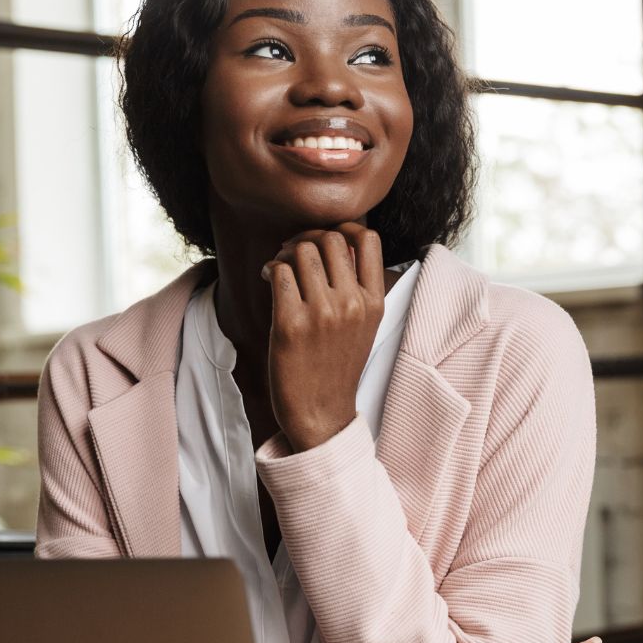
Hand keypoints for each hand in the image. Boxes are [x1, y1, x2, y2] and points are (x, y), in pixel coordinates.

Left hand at [261, 222, 385, 451]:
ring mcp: (322, 314)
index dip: (343, 228)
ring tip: (279, 268)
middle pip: (330, 238)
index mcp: (373, 302)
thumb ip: (356, 287)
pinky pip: (278, 272)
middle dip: (307, 238)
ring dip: (285, 252)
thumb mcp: (363, 326)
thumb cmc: (336, 367)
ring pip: (302, 251)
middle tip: (293, 253)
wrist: (321, 413)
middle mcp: (352, 304)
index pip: (368, 239)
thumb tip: (334, 244)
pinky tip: (268, 278)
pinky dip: (270, 268)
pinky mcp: (292, 324)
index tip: (325, 239)